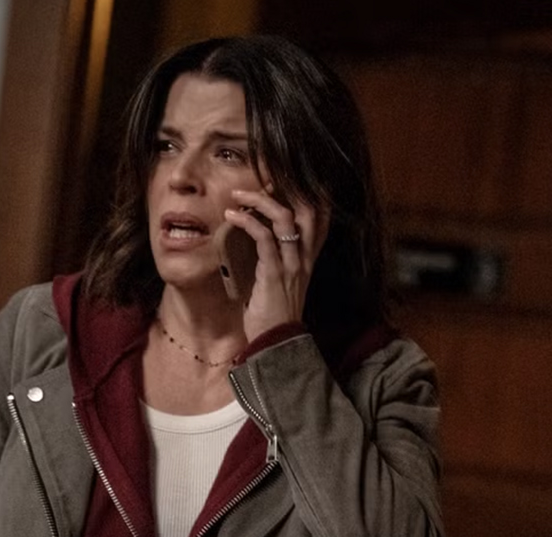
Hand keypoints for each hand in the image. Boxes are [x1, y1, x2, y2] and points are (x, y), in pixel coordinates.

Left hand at [225, 188, 329, 341]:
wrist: (276, 344)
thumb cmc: (272, 315)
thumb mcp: (279, 282)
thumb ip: (274, 258)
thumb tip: (256, 236)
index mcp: (308, 258)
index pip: (320, 216)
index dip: (308, 191)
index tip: (283, 178)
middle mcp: (305, 257)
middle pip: (309, 207)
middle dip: (287, 186)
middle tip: (262, 177)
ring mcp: (292, 264)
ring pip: (284, 216)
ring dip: (258, 199)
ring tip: (237, 196)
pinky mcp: (275, 272)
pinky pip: (264, 237)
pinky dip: (246, 221)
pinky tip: (231, 217)